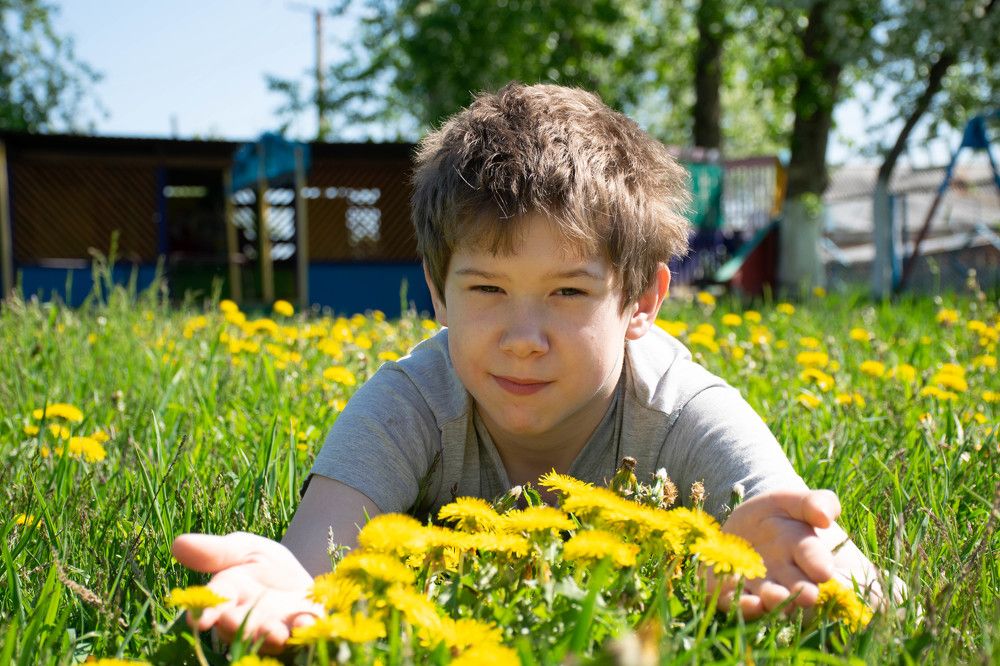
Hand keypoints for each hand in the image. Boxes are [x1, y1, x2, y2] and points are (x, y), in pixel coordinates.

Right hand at [171, 532, 324, 652]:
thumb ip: (216, 551)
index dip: (205, 612)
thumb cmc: (262, 564)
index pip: (213, 603)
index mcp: (228, 595)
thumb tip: (178, 543)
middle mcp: (248, 617)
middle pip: (239, 626)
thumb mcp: (242, 549)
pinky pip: (303, 630)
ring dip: (270, 636)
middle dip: (237, 627)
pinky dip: (304, 627)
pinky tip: (306, 622)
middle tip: (232, 624)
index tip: (198, 621)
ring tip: (275, 633)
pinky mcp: (304, 624)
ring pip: (269, 636)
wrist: (299, 576)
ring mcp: (276, 624)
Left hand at [715, 488, 849, 618]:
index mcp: (805, 551)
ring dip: (773, 600)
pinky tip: (744, 600)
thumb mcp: (792, 500)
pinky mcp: (736, 591)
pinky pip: (739, 600)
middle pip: (798, 587)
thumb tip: (826, 516)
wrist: (743, 524)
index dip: (818, 563)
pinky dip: (742, 604)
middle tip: (805, 596)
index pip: (815, 558)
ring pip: (771, 599)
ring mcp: (762, 585)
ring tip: (773, 597)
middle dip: (801, 592)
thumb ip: (813, 502)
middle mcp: (788, 575)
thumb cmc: (776, 512)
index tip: (823, 570)